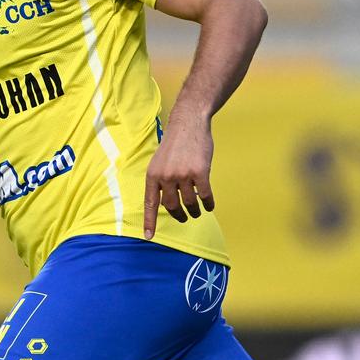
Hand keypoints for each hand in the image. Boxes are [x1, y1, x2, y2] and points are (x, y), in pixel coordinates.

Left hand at [143, 116, 214, 237]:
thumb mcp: (160, 161)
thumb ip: (161, 180)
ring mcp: (182, 175)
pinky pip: (205, 196)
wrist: (189, 123)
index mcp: (153, 175)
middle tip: (185, 217)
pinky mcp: (200, 172)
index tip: (149, 237)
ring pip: (189, 203)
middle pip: (172, 206)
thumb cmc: (176, 144)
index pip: (150, 203)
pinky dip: (208, 203)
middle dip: (179, 215)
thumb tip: (167, 203)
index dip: (150, 221)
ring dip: (195, 210)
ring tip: (198, 211)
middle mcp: (166, 176)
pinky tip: (210, 205)